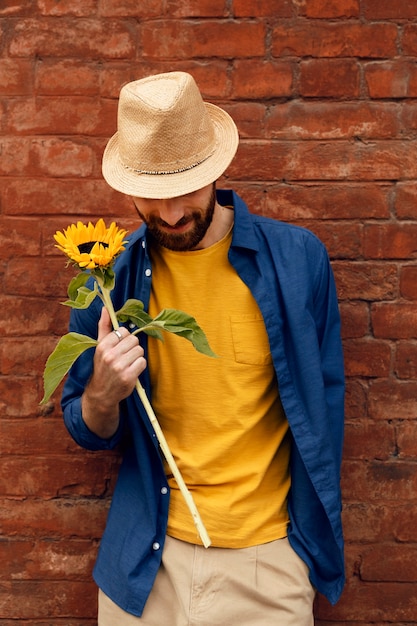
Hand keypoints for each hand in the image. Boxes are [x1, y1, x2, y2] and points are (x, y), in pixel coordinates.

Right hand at [81, 307, 146, 437]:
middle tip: (125, 357)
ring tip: (128, 364)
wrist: (101, 394)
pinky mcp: (128, 377)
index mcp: (102, 346)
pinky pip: (142, 362)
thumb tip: (106, 308)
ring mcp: (119, 367)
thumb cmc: (102, 367)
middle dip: (132, 348)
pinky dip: (139, 366)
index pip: (123, 331)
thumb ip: (104, 326)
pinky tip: (131, 371)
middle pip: (134, 340)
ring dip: (137, 357)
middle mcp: (110, 355)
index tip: (119, 348)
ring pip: (140, 351)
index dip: (125, 339)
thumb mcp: (100, 346)